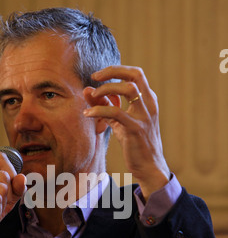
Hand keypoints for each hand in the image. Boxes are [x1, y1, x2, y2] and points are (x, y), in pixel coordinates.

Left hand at [83, 66, 169, 200]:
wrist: (149, 166)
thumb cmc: (134, 143)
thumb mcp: (120, 122)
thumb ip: (105, 105)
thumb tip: (87, 90)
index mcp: (148, 100)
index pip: (136, 74)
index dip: (116, 70)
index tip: (99, 75)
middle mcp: (149, 105)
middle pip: (135, 75)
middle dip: (113, 71)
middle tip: (95, 76)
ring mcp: (144, 116)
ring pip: (128, 89)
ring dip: (107, 88)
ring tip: (92, 95)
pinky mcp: (136, 129)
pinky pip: (116, 112)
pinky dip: (99, 109)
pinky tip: (88, 114)